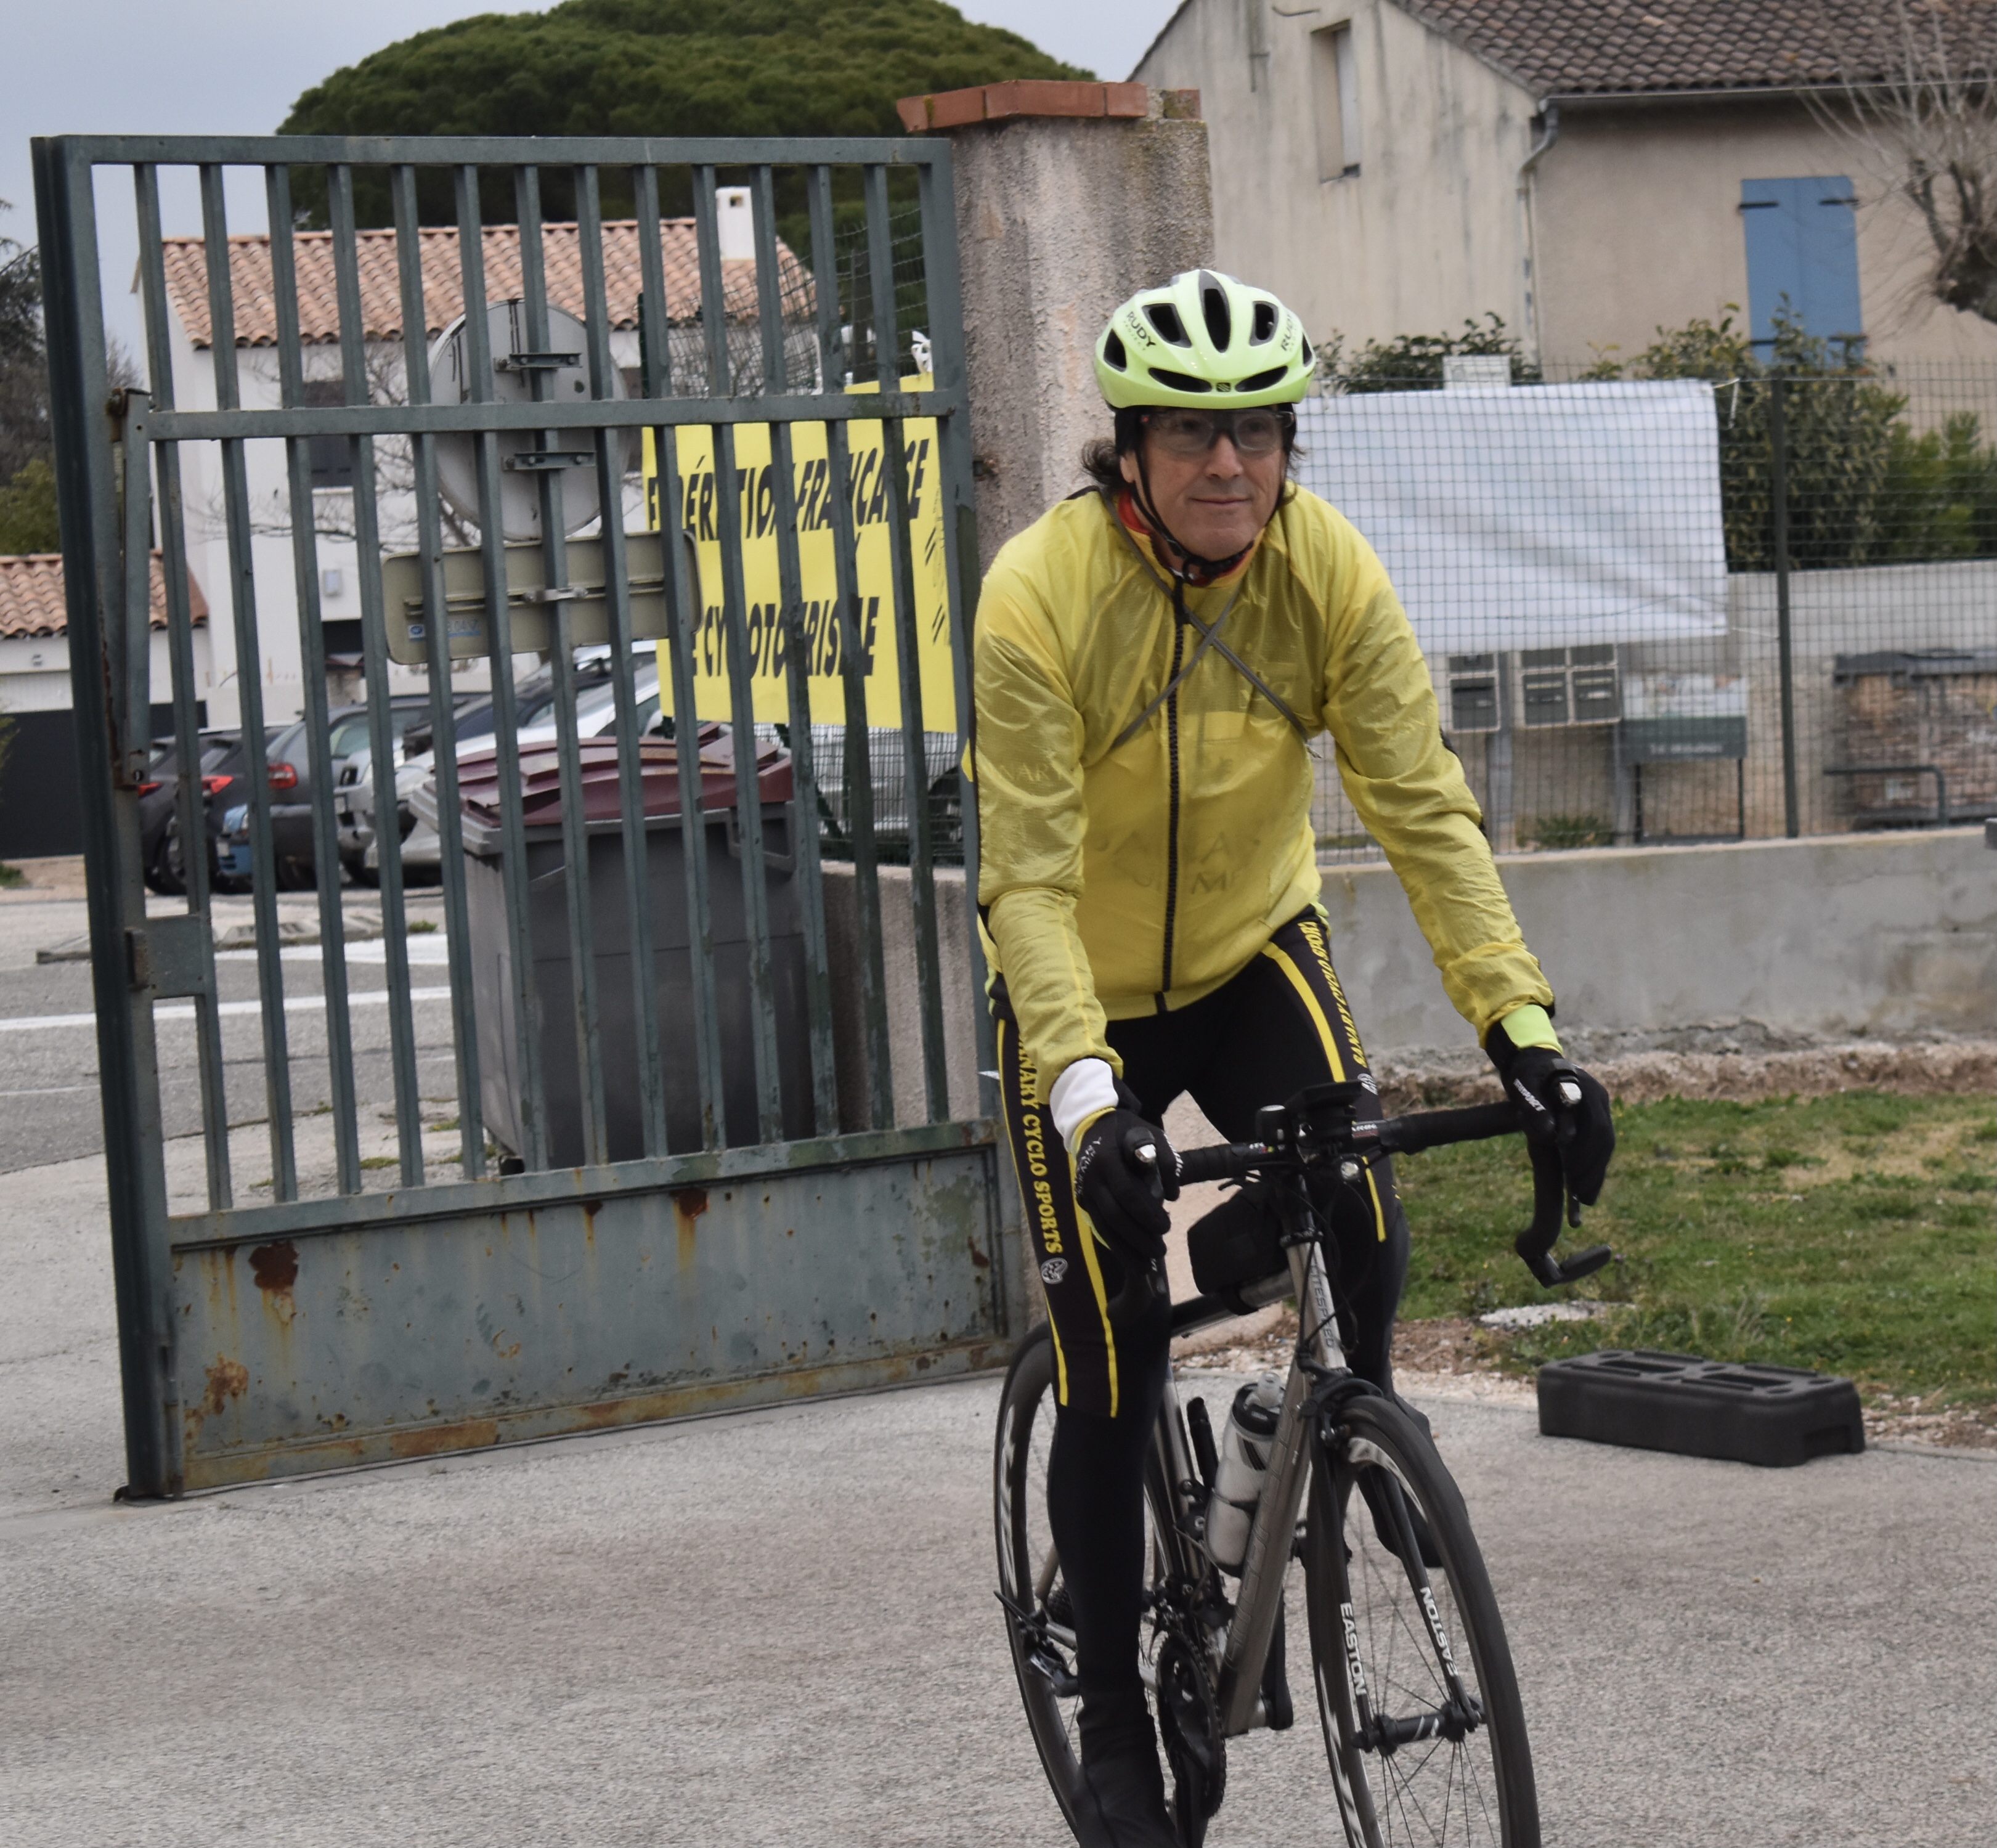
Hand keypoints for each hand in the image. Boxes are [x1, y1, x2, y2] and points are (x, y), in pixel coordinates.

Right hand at [1072, 1101, 1179, 1266]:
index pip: (1126, 1192)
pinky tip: (1129, 1257)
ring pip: (1102, 1227)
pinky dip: (1114, 1245)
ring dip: (1124, 1249)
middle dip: (1137, 1238)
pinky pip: (1098, 1227)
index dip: (1146, 1213)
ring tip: (1145, 1265)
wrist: (1091, 1125)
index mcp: (1107, 1159)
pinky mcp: (1083, 1200)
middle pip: (1113, 1216)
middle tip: (1160, 1250)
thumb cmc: (1126, 1130)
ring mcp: (1084, 1191)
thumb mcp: (1150, 1133)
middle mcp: (1091, 1178)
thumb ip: (1165, 1160)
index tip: (1166, 1227)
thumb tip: (1172, 1195)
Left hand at [1489, 1045, 1614, 1204]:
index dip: (1586, 1154)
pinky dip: (1593, 1167)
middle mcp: (1599, 1099)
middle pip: (1605, 1139)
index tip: (1573, 1177)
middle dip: (1593, 1170)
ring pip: (1605, 1146)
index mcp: (1586, 1089)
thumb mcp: (1524, 1086)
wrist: (1533, 1061)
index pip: (1595, 1127)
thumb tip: (1552, 1135)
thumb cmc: (1527, 1074)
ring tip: (1585, 1200)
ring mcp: (1600, 1108)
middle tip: (1583, 1198)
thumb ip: (1536, 1106)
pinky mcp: (1595, 1118)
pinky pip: (1599, 1146)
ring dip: (1596, 1173)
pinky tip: (1586, 1188)